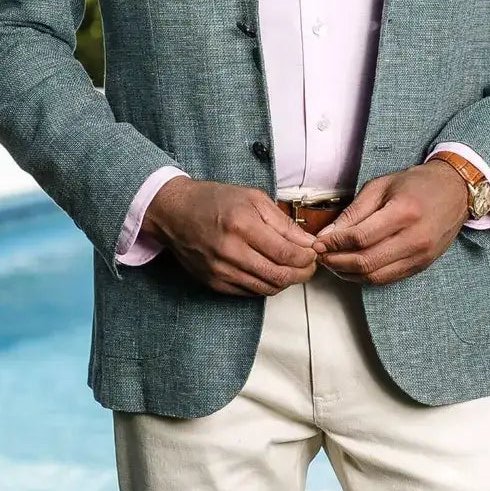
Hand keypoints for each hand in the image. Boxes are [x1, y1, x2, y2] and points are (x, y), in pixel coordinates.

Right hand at [143, 177, 318, 295]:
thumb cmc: (214, 200)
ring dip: (286, 281)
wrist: (175, 213)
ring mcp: (221, 271)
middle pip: (279, 275)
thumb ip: (282, 222)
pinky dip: (266, 285)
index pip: (285, 253)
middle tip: (310, 265)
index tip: (314, 253)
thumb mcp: (252, 198)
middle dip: (302, 273)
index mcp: (242, 225)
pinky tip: (271, 272)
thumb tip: (307, 242)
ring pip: (266, 288)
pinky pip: (250, 292)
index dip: (306, 257)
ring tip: (293, 269)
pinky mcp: (214, 283)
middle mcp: (230, 251)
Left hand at [311, 160, 468, 284]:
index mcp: (403, 212)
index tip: (319, 242)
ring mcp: (421, 255)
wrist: (455, 191)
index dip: (334, 243)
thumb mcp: (382, 185)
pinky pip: (389, 279)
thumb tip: (329, 233)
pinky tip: (353, 267)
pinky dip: (366, 277)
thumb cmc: (417, 183)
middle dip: (337, 261)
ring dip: (349, 273)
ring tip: (333, 262)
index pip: (360, 237)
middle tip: (321, 255)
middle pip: (367, 261)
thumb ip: (355, 211)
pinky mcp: (423, 265)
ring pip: (376, 275)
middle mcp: (415, 238)